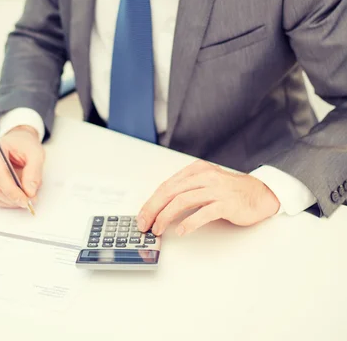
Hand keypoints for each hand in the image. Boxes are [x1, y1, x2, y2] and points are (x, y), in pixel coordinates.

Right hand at [0, 125, 44, 208]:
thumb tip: (30, 191)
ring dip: (11, 200)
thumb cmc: (25, 144)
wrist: (19, 141)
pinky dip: (8, 201)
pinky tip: (19, 198)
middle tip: (29, 202)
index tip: (25, 199)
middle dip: (13, 197)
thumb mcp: (35, 153)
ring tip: (27, 198)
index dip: (12, 190)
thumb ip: (34, 171)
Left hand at [137, 160, 279, 235]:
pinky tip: (181, 230)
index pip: (167, 185)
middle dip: (154, 209)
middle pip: (171, 191)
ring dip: (166, 216)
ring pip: (183, 200)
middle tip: (144, 224)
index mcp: (196, 170)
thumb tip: (161, 207)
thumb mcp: (206, 183)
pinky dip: (190, 222)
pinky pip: (204, 212)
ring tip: (158, 229)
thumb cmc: (230, 191)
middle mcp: (204, 176)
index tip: (142, 216)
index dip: (152, 201)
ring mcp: (216, 189)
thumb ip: (187, 190)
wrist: (260, 194)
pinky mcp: (226, 203)